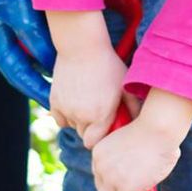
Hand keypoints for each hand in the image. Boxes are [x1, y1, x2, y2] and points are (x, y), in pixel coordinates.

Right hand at [50, 25, 137, 148]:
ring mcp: (67, 109)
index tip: (104, 128)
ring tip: (86, 102)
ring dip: (78, 120)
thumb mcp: (125, 86)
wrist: (82, 47)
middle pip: (84, 136)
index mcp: (101, 115)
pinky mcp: (54, 101)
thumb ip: (133, 107)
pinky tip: (73, 102)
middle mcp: (82, 116)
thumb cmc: (108, 65)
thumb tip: (138, 122)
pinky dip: (65, 115)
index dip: (100, 137)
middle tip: (97, 112)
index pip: (95, 143)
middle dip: (91, 128)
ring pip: (72, 126)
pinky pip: (59, 119)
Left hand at [91, 110, 182, 190]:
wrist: (158, 129)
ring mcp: (112, 180)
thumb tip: (135, 165)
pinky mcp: (126, 190)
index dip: (110, 182)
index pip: (99, 175)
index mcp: (99, 153)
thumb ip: (124, 153)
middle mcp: (101, 167)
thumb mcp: (127, 139)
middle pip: (101, 190)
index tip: (120, 185)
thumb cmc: (151, 130)